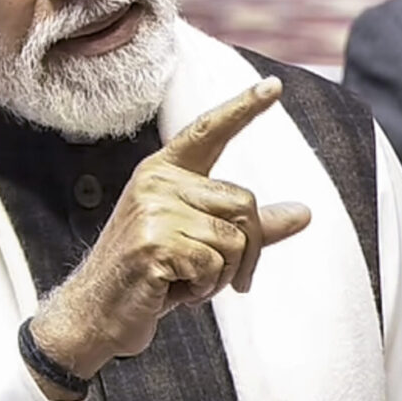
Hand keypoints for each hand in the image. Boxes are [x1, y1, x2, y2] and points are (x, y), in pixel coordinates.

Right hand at [30, 77, 311, 380]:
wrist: (96, 314)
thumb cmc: (152, 277)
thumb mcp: (203, 244)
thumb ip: (251, 226)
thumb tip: (304, 212)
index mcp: (165, 172)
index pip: (210, 131)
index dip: (243, 107)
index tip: (275, 85)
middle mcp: (157, 182)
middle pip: (244, 203)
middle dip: (248, 252)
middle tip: (221, 278)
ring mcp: (152, 210)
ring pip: (234, 239)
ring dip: (224, 275)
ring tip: (188, 282)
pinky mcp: (153, 242)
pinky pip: (214, 265)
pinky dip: (205, 288)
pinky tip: (175, 290)